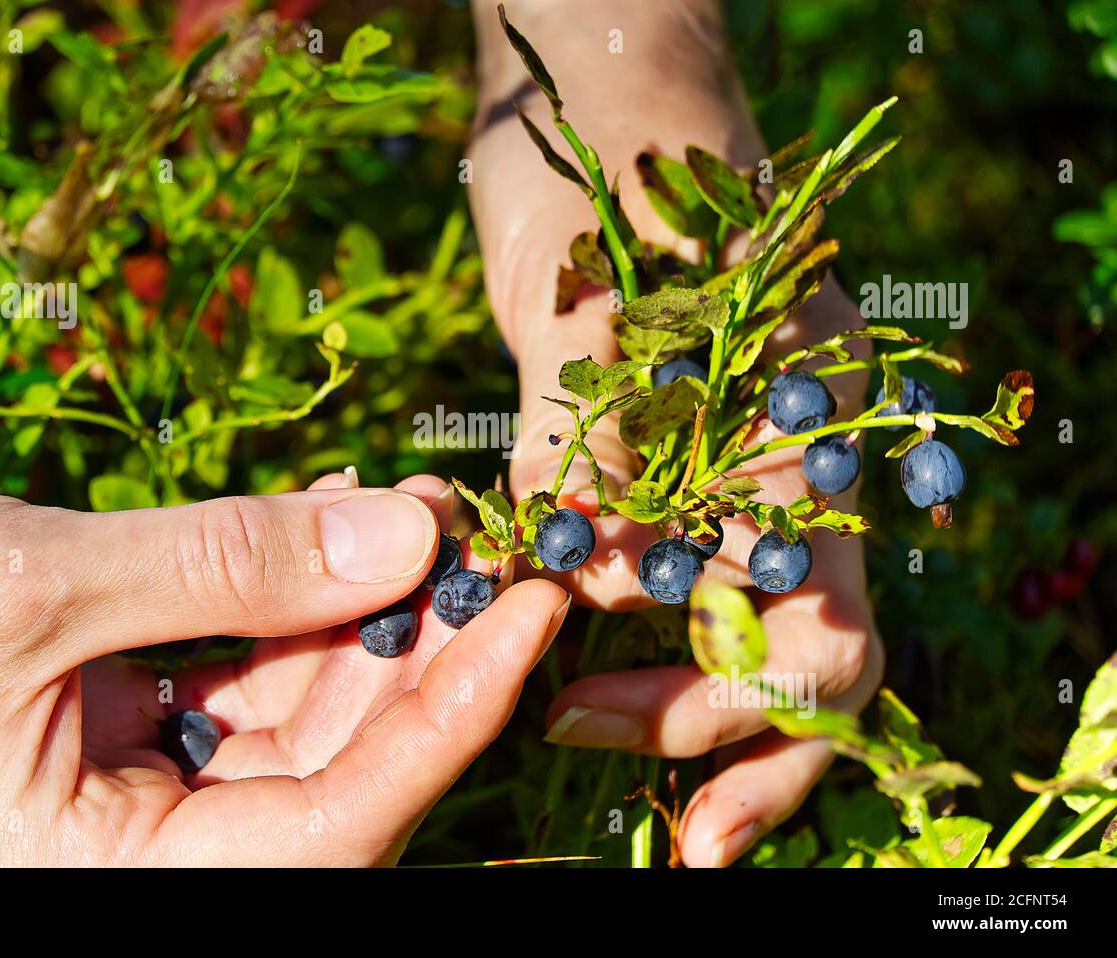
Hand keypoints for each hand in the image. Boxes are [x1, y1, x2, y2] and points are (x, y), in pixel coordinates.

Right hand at [0, 470, 567, 864]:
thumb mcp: (35, 586)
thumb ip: (229, 569)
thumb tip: (405, 533)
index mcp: (107, 882)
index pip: (335, 828)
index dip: (446, 722)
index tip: (528, 614)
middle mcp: (140, 852)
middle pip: (337, 763)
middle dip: (417, 642)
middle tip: (479, 532)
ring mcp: (138, 785)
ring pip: (301, 709)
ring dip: (362, 605)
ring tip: (410, 503)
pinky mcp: (128, 720)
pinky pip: (245, 668)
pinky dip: (293, 595)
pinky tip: (331, 516)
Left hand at [469, 0, 881, 864]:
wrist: (595, 98)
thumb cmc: (602, 166)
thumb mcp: (589, 304)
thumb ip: (588, 453)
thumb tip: (581, 598)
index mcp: (808, 436)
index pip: (818, 632)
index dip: (720, 712)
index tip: (584, 720)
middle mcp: (787, 467)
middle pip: (804, 661)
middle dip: (729, 753)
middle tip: (646, 821)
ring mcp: (734, 467)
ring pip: (746, 636)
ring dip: (689, 719)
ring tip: (599, 765)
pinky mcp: (664, 462)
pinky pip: (666, 578)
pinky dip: (626, 637)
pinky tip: (557, 665)